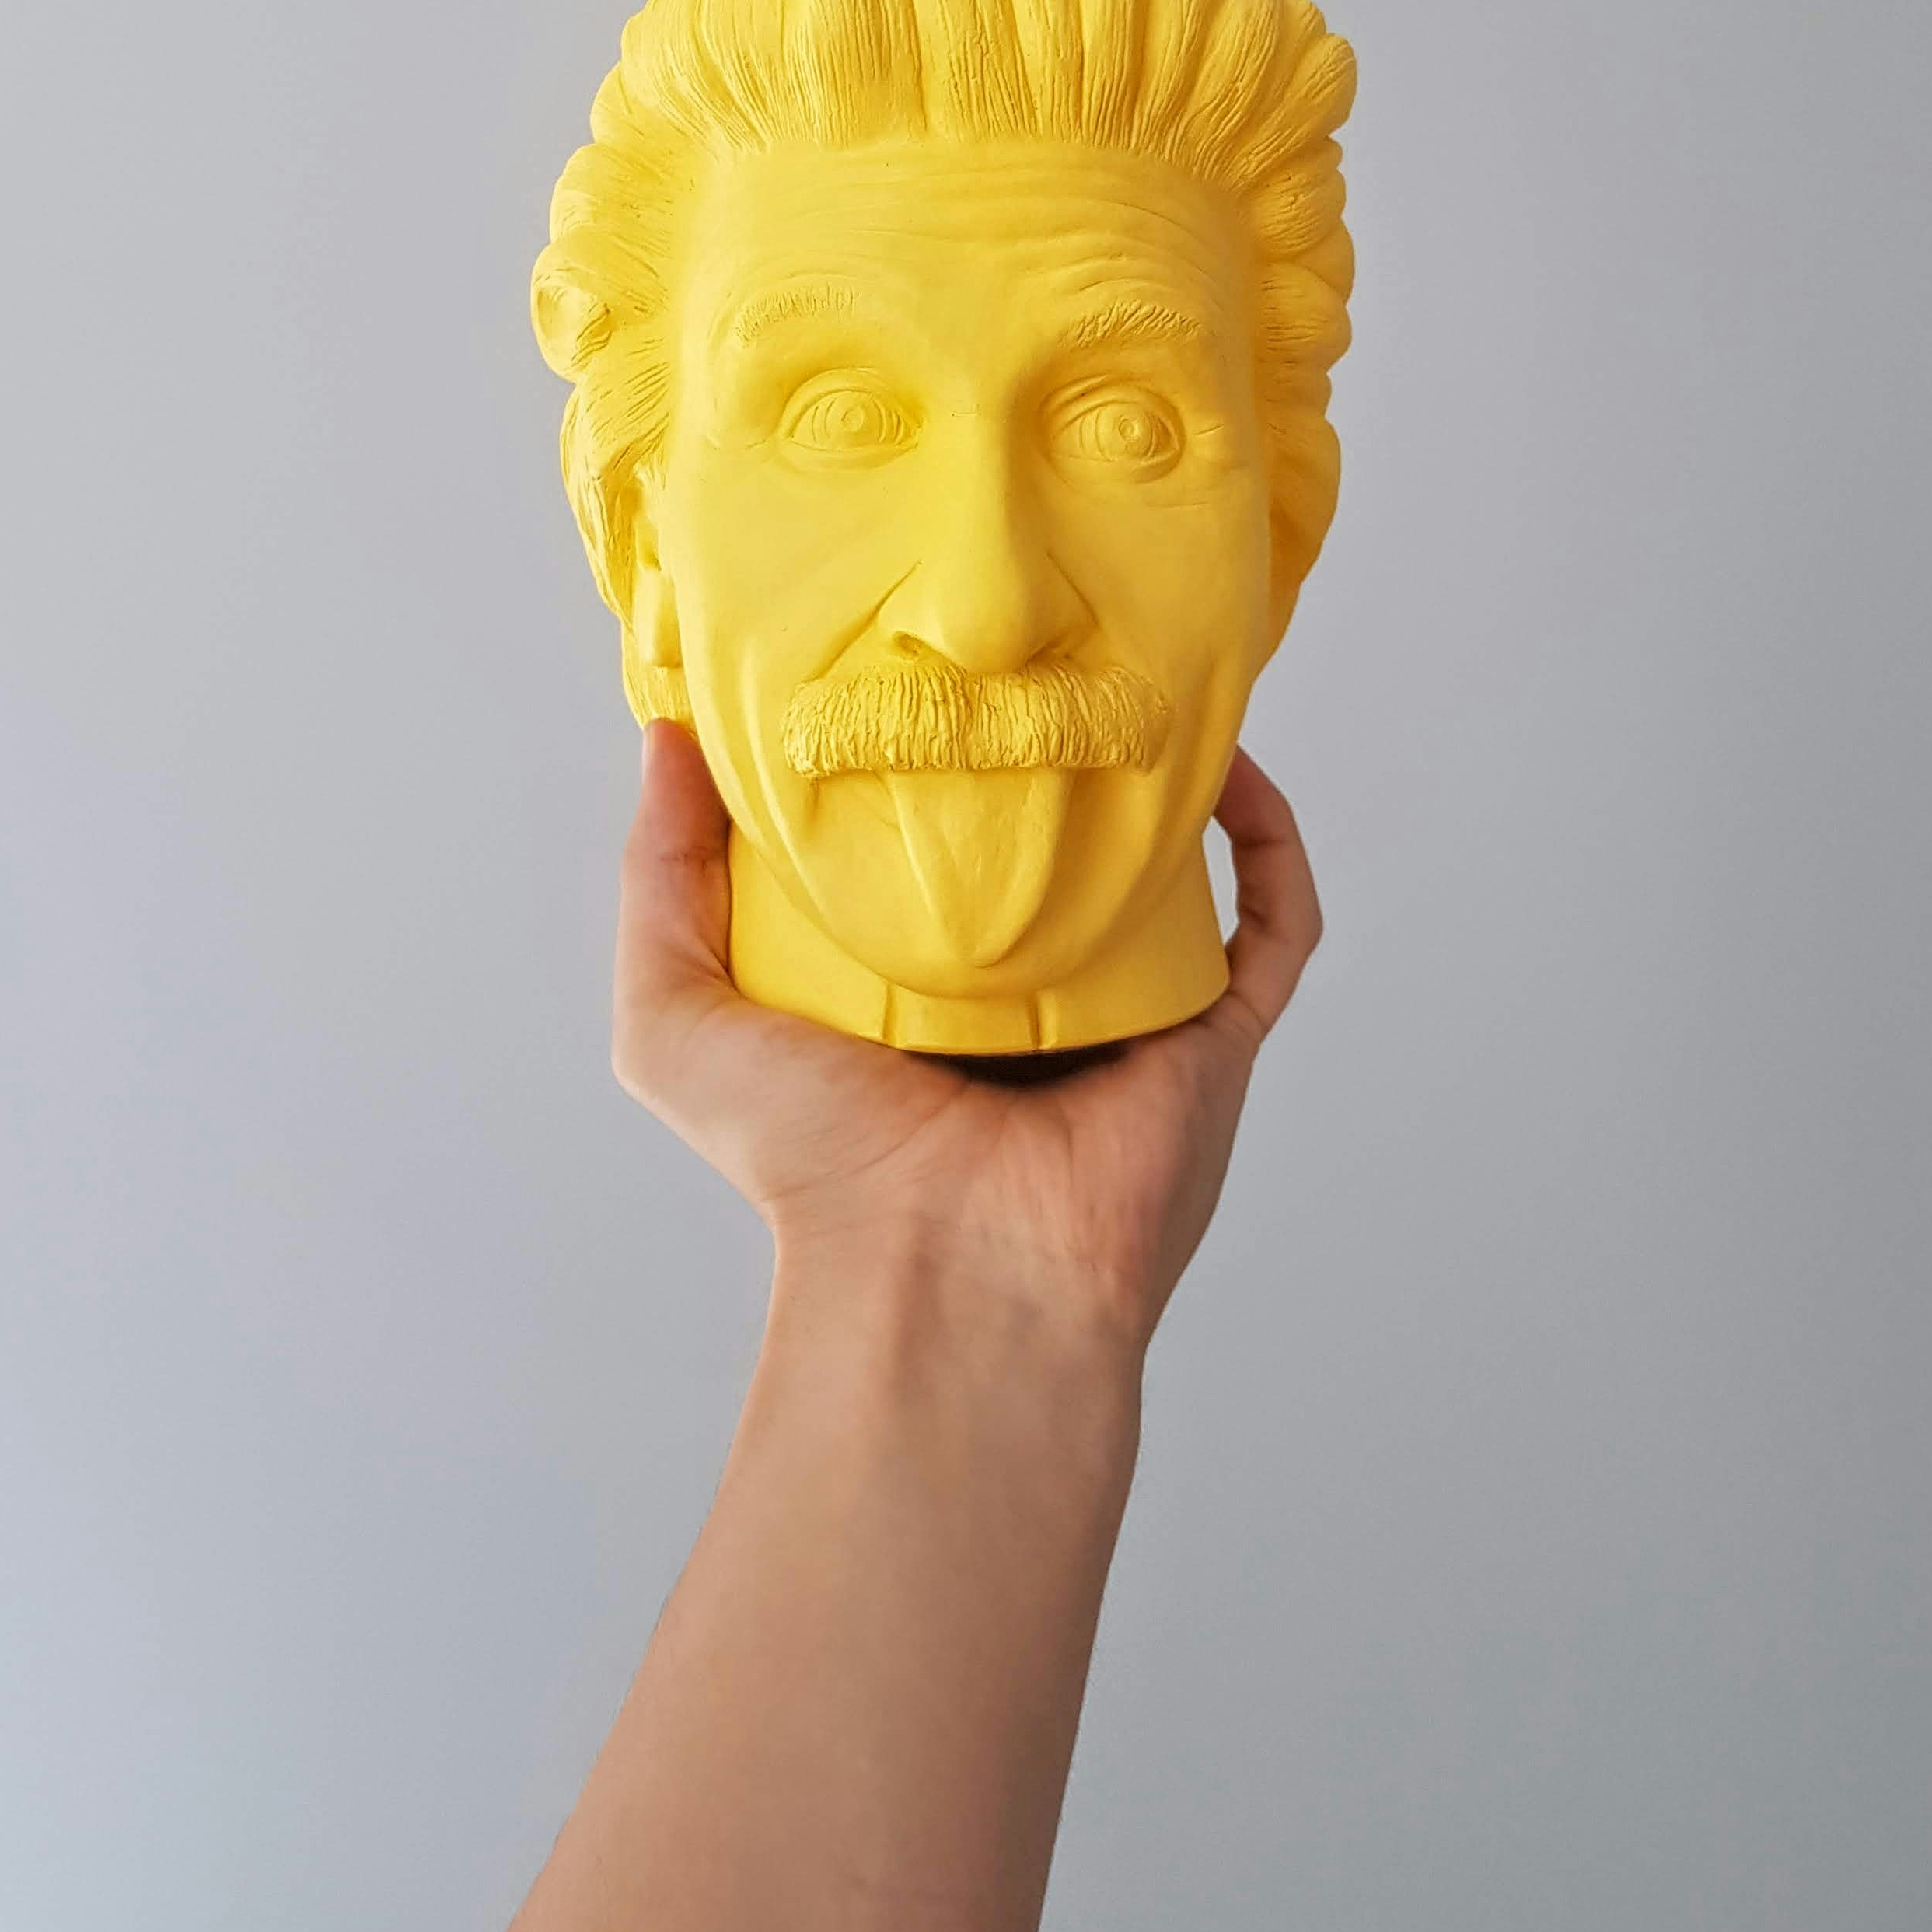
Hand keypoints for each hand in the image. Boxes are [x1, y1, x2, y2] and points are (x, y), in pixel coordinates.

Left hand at [611, 725, 1323, 1352]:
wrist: (947, 1273)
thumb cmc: (813, 1166)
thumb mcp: (678, 1016)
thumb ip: (659, 879)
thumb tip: (669, 739)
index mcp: (919, 992)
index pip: (939, 856)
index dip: (936, 765)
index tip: (928, 671)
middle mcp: (1030, 1000)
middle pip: (1065, 854)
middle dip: (1069, 760)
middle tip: (1059, 659)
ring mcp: (1132, 1019)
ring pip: (1178, 875)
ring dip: (1175, 783)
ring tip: (1151, 686)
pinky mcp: (1212, 1039)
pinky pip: (1272, 928)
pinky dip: (1266, 844)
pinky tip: (1229, 770)